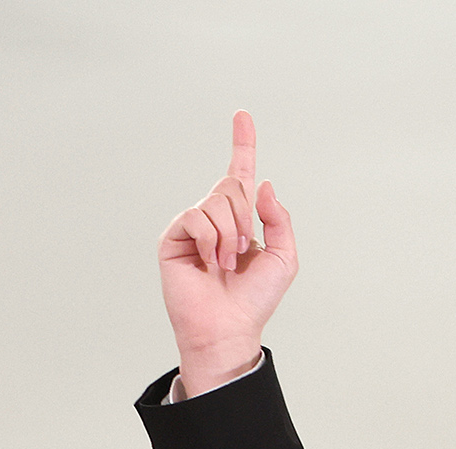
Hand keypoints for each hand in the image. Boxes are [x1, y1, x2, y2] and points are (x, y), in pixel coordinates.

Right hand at [157, 110, 298, 396]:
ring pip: (215, 202)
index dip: (243, 144)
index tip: (243, 115)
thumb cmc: (255, 298)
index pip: (240, 174)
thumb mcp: (284, 257)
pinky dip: (209, 239)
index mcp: (241, 219)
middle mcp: (214, 217)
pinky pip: (195, 217)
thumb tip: (262, 183)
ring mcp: (191, 225)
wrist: (229, 326)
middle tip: (241, 254)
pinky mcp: (172, 236)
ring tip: (225, 263)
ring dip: (229, 235)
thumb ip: (279, 219)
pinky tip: (208, 261)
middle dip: (245, 218)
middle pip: (232, 187)